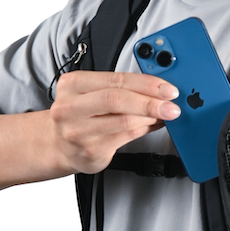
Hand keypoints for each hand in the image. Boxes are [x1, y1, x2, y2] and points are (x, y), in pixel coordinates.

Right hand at [49, 70, 179, 174]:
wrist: (58, 144)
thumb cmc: (79, 115)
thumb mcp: (90, 92)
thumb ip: (120, 87)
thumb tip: (157, 88)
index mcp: (73, 84)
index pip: (116, 79)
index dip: (146, 84)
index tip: (167, 88)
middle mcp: (71, 107)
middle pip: (117, 100)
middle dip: (150, 102)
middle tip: (171, 106)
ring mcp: (79, 131)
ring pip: (124, 121)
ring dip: (150, 117)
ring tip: (164, 115)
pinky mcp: (91, 150)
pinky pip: (126, 137)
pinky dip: (145, 129)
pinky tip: (153, 125)